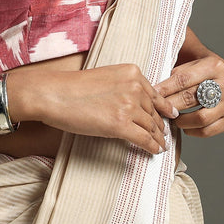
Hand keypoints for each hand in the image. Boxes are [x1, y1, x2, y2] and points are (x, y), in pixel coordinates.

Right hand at [11, 63, 177, 154]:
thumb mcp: (105, 78)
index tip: (169, 115)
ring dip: (158, 138)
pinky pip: (144, 139)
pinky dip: (152, 147)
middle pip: (154, 112)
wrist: (54, 94)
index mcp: (132, 72)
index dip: (163, 108)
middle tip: (163, 135)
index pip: (154, 94)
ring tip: (161, 145)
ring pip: (152, 127)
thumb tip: (134, 103)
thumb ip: (123, 86)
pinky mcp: (121, 125)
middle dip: (160, 125)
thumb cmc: (72, 87)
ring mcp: (129, 106)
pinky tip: (155, 151)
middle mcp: (134, 87)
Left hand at [154, 53, 223, 137]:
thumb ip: (174, 74)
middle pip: (191, 98)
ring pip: (201, 118)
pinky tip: (184, 125)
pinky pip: (209, 130)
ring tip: (171, 117)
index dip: (165, 88)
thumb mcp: (188, 61)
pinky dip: (193, 131)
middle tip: (157, 110)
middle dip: (170, 105)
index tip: (153, 95)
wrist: (219, 72)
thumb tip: (154, 92)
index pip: (184, 79)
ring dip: (181, 120)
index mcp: (214, 65)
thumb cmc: (198, 67)